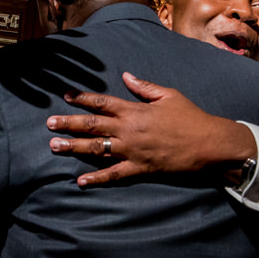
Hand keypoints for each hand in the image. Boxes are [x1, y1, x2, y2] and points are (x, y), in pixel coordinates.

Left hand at [46, 72, 256, 185]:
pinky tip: (81, 181)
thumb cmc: (191, 117)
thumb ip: (144, 87)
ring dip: (74, 147)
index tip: (66, 96)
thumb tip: (125, 75)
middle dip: (68, 123)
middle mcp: (128, 130)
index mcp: (135, 110)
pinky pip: (114, 174)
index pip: (102, 102)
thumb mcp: (169, 95)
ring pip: (96, 149)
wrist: (209, 144)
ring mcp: (132, 151)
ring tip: (54, 147)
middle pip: (92, 125)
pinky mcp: (140, 168)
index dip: (82, 99)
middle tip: (49, 124)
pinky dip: (97, 178)